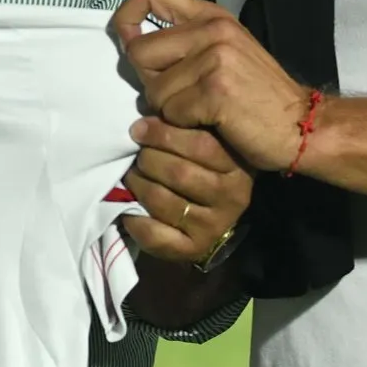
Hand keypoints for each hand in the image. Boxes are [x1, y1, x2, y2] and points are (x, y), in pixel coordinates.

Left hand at [111, 0, 313, 174]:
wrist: (302, 126)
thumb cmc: (257, 97)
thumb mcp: (226, 53)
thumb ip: (185, 42)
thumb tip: (130, 44)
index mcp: (211, 16)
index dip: (126, 18)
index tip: (129, 43)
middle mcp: (213, 29)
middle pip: (139, 51)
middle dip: (150, 82)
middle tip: (180, 97)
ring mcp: (216, 58)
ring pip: (153, 89)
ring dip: (169, 110)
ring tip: (201, 112)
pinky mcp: (216, 90)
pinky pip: (171, 112)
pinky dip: (184, 125)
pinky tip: (211, 123)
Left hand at [123, 115, 254, 262]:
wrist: (213, 213)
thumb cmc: (203, 166)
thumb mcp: (205, 142)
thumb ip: (185, 129)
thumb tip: (146, 118)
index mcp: (237, 165)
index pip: (200, 145)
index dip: (163, 134)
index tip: (138, 129)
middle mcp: (233, 195)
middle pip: (179, 172)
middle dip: (148, 160)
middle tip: (137, 156)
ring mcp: (215, 224)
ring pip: (163, 200)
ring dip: (138, 185)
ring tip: (130, 177)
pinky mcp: (195, 247)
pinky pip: (157, 235)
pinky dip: (136, 222)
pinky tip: (129, 210)